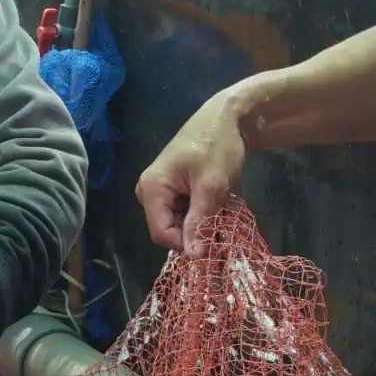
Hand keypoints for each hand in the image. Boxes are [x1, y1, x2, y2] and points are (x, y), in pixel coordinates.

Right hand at [137, 90, 250, 252]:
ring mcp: (160, 190)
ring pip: (179, 223)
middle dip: (195, 232)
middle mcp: (149, 192)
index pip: (162, 234)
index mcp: (151, 189)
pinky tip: (216, 203)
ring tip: (221, 209)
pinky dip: (201, 214)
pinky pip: (183, 213)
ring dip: (201, 223)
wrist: (227, 118)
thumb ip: (200, 222)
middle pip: (169, 230)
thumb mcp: (211, 186)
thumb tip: (193, 257)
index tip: (215, 240)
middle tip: (222, 223)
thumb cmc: (217, 147)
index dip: (187, 243)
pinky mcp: (172, 189)